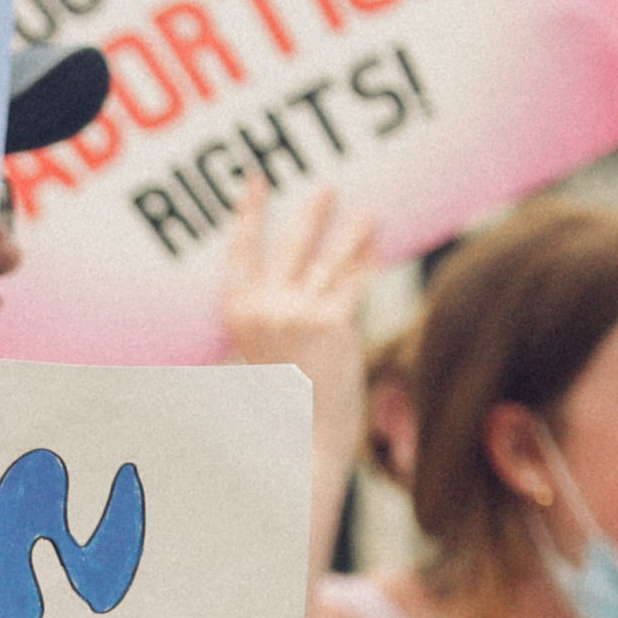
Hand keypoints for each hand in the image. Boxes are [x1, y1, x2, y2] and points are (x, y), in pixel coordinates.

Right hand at [223, 178, 375, 406]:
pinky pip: (354, 284)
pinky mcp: (333, 323)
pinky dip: (367, 263)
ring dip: (351, 233)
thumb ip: (266, 315)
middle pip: (290, 246)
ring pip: (329, 261)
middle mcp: (265, 307)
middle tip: (326, 187)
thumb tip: (294, 279)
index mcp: (239, 312)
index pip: (240, 250)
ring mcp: (298, 312)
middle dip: (311, 214)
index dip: (248, 213)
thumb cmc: (284, 399)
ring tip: (368, 213)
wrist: (305, 435)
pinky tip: (379, 245)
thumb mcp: (260, 352)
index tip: (255, 181)